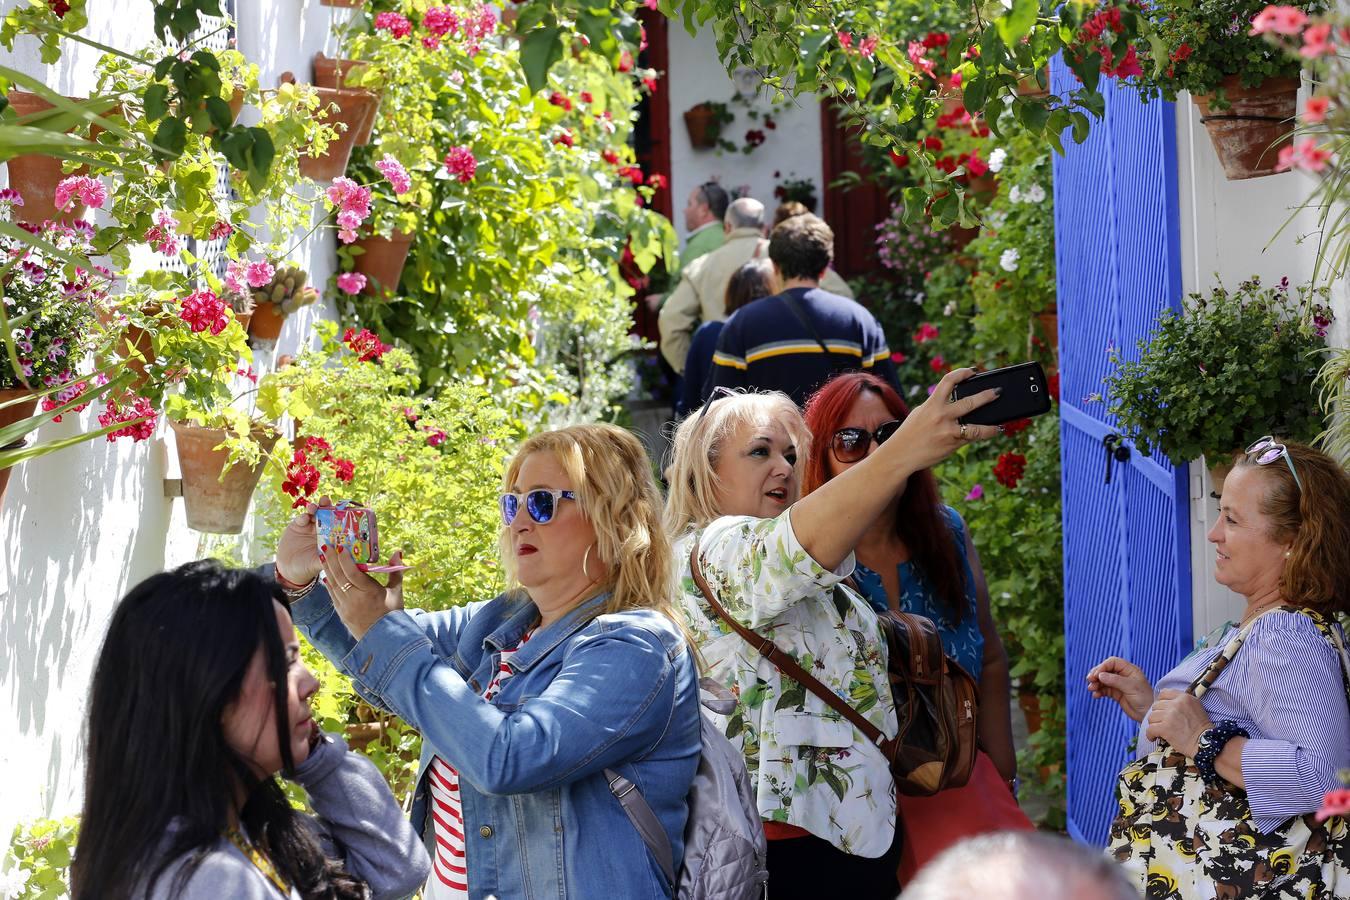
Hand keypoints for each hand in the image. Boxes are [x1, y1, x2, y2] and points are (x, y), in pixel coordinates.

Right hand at [277, 495, 333, 585]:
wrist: (289, 568)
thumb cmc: (309, 567)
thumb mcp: (319, 563)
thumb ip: (328, 558)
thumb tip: (340, 556)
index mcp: (332, 535)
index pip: (339, 522)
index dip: (341, 515)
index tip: (344, 509)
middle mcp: (323, 528)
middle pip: (327, 513)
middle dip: (328, 506)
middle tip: (327, 501)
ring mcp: (310, 525)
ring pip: (315, 513)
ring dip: (315, 508)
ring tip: (314, 508)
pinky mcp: (298, 525)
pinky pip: (301, 518)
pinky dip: (303, 517)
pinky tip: (304, 519)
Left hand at [322, 542, 405, 640]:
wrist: (384, 639)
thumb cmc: (392, 613)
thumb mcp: (396, 592)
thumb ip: (395, 571)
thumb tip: (397, 552)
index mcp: (369, 592)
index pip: (353, 573)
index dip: (345, 559)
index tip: (340, 547)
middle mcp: (355, 599)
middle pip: (339, 576)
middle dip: (331, 560)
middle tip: (325, 546)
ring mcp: (346, 607)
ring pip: (333, 585)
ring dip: (327, 569)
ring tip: (322, 556)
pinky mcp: (341, 613)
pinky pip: (332, 595)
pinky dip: (328, 583)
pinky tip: (326, 574)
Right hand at [887, 369, 1001, 470]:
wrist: (900, 454)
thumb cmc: (910, 433)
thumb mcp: (921, 413)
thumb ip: (936, 406)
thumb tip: (956, 402)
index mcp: (932, 404)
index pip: (948, 381)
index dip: (962, 373)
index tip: (973, 371)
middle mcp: (941, 415)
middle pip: (969, 402)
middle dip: (986, 396)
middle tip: (997, 392)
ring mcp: (948, 431)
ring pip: (976, 426)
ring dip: (991, 424)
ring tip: (1000, 422)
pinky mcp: (952, 444)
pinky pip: (972, 438)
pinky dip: (985, 434)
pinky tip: (995, 431)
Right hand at [1087, 657, 1154, 721]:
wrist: (1148, 714)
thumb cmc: (1144, 698)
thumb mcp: (1130, 687)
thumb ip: (1115, 680)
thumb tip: (1100, 675)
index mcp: (1129, 670)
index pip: (1112, 662)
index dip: (1103, 666)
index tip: (1096, 675)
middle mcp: (1123, 675)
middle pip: (1106, 670)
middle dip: (1097, 674)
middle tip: (1090, 680)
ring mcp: (1119, 684)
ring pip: (1103, 680)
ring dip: (1096, 683)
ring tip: (1091, 689)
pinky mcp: (1116, 693)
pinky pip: (1104, 689)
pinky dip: (1098, 691)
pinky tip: (1096, 695)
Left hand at [1144, 690, 1211, 757]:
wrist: (1204, 743)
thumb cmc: (1200, 727)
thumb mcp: (1195, 706)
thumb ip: (1181, 700)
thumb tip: (1165, 700)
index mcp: (1184, 697)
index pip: (1163, 693)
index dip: (1161, 702)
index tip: (1163, 711)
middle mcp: (1176, 704)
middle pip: (1156, 706)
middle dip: (1158, 715)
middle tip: (1163, 723)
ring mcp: (1169, 716)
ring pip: (1151, 717)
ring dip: (1154, 725)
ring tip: (1160, 731)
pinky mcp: (1165, 728)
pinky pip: (1150, 729)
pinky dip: (1150, 734)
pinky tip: (1154, 737)